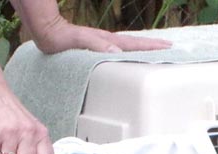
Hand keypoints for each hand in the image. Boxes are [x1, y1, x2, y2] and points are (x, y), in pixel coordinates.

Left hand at [30, 15, 171, 53]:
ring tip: (156, 52)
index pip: (135, 44)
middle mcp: (109, 42)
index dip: (152, 46)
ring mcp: (104, 44)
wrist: (47, 32)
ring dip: (144, 49)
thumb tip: (116, 51)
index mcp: (108, 41)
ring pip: (130, 47)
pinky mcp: (98, 48)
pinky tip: (131, 57)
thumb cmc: (60, 38)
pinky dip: (130, 53)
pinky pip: (120, 51)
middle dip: (154, 46)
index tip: (169, 47)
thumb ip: (96, 45)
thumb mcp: (79, 41)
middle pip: (137, 44)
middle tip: (170, 48)